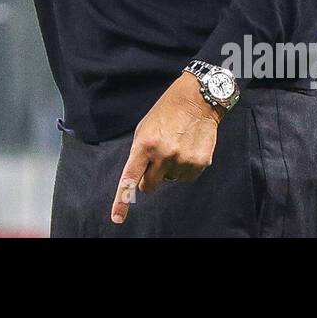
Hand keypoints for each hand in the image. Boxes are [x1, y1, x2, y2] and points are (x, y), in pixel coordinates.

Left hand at [111, 72, 220, 223]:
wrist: (196, 100)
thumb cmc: (166, 113)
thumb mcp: (145, 128)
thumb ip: (140, 153)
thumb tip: (141, 178)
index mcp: (145, 145)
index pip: (130, 178)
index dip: (123, 200)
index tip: (117, 218)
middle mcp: (163, 155)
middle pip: (150, 185)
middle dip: (149, 179)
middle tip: (155, 162)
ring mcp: (182, 160)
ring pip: (170, 180)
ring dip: (170, 169)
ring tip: (176, 146)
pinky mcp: (199, 163)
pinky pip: (187, 177)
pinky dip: (186, 167)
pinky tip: (188, 148)